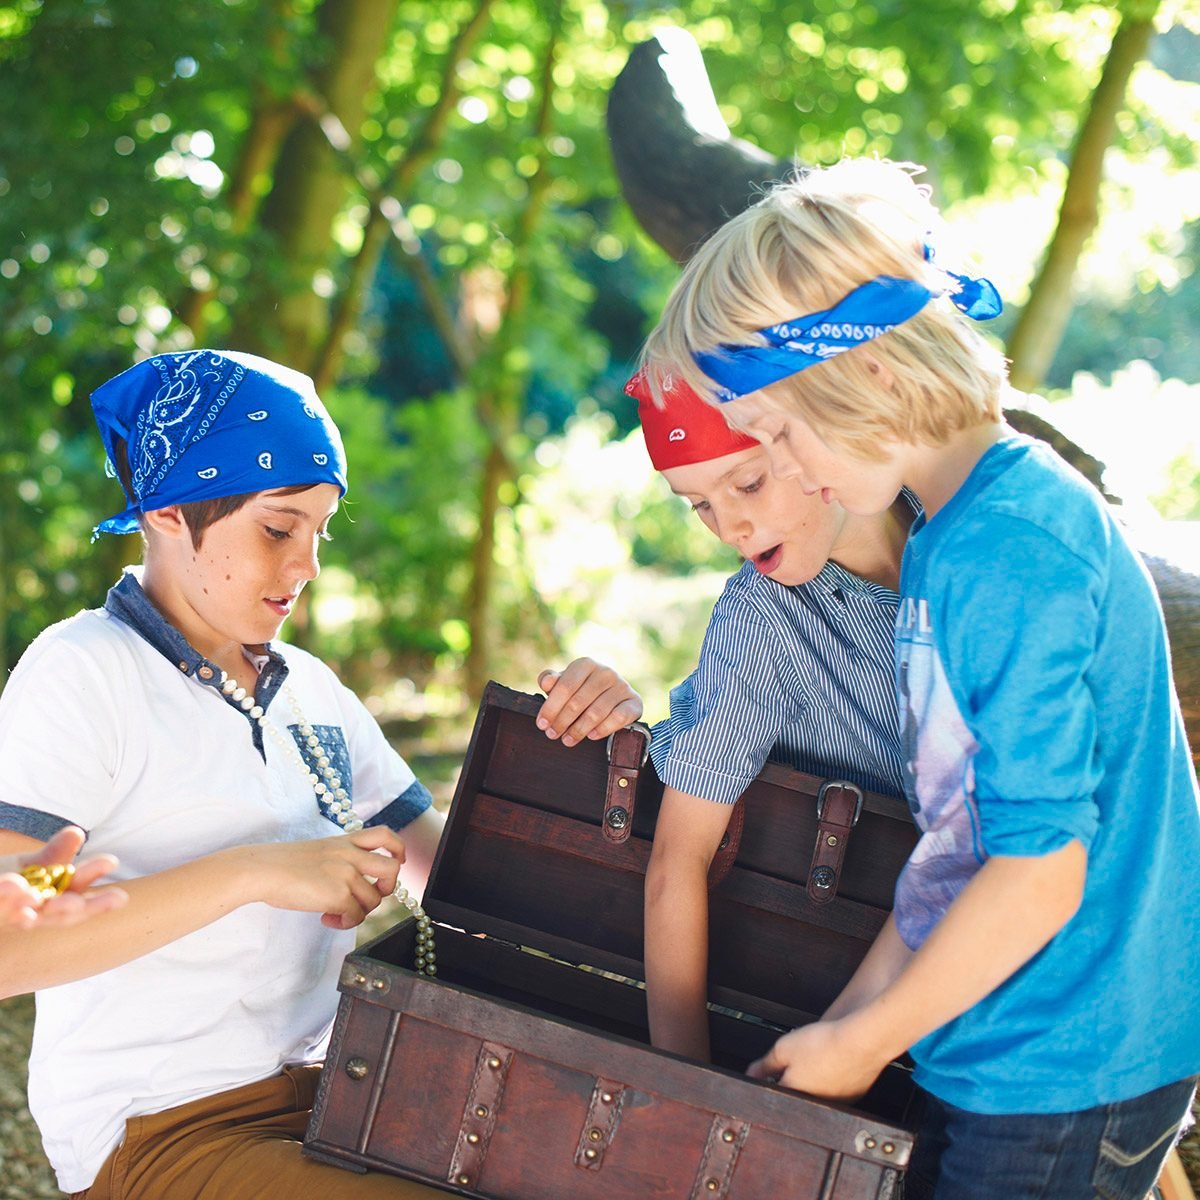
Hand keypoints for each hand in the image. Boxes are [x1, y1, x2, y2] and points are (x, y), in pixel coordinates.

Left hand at [0, 826, 127, 929]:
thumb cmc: (15, 880)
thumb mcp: (38, 863)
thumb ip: (57, 852)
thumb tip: (77, 833)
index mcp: (60, 900)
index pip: (84, 902)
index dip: (102, 900)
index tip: (113, 871)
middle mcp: (41, 913)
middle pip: (61, 915)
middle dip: (70, 908)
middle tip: (76, 904)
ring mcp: (16, 916)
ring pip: (28, 917)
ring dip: (32, 906)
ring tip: (33, 897)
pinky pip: (0, 906)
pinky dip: (7, 897)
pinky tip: (14, 884)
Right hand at [232, 826, 406, 930]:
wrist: (262, 870)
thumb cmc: (282, 863)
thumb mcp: (318, 850)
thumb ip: (339, 858)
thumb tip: (354, 884)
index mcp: (345, 841)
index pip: (384, 835)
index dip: (398, 849)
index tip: (398, 861)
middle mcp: (350, 855)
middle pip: (392, 869)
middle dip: (388, 888)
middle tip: (369, 897)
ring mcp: (346, 874)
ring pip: (374, 900)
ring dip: (358, 912)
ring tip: (335, 913)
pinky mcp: (338, 895)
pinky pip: (356, 916)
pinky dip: (344, 922)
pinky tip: (326, 918)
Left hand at [535, 658, 642, 746]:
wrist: (616, 695)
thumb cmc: (583, 689)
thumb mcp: (566, 683)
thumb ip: (552, 681)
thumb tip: (546, 681)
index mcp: (586, 664)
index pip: (565, 686)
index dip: (551, 707)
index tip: (542, 724)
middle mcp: (605, 672)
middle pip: (578, 702)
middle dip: (562, 721)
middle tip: (553, 735)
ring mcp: (622, 686)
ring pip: (596, 712)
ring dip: (579, 730)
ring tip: (568, 739)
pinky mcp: (634, 702)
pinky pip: (617, 718)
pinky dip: (603, 729)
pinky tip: (591, 736)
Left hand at [746, 1018, 887, 1101]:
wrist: (861, 1043)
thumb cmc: (825, 1044)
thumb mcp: (783, 1048)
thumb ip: (764, 1064)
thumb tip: (751, 1074)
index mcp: (794, 1094)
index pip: (773, 1095)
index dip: (768, 1081)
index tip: (768, 1072)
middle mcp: (815, 1104)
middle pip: (796, 1095)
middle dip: (791, 1080)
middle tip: (796, 1059)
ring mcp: (836, 1102)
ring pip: (818, 1094)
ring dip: (813, 1080)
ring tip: (817, 1058)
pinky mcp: (853, 1096)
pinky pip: (837, 1090)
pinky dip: (833, 1078)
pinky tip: (834, 1062)